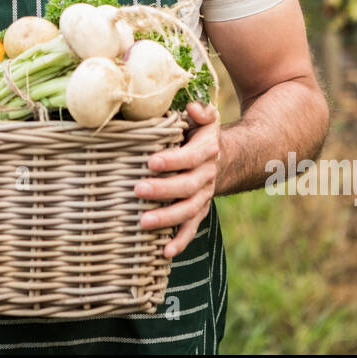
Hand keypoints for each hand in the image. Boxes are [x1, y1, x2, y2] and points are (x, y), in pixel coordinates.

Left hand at [135, 101, 220, 258]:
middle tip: (138, 189)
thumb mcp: (205, 118)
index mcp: (207, 151)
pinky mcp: (198, 211)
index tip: (150, 161)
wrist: (218, 158)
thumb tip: (192, 106)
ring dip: (167, 218)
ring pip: (188, 211)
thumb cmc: (198, 133)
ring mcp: (203, 196)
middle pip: (187, 186)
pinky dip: (179, 241)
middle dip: (163, 190)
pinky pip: (191, 228)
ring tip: (143, 222)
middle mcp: (206, 175)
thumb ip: (201, 110)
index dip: (173, 160)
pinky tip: (164, 252)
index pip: (191, 157)